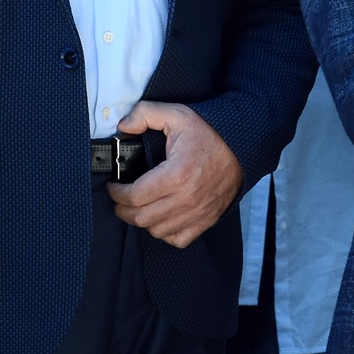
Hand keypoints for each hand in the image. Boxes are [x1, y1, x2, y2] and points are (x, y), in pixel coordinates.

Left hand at [104, 101, 241, 247]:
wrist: (241, 147)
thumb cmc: (208, 133)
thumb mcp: (175, 114)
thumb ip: (144, 114)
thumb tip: (123, 127)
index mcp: (176, 174)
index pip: (135, 196)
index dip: (116, 194)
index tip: (112, 187)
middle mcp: (187, 198)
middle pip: (142, 217)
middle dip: (123, 210)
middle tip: (118, 199)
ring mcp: (198, 213)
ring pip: (157, 231)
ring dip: (142, 221)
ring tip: (137, 207)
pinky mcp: (206, 220)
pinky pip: (178, 239)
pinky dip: (165, 233)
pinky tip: (160, 218)